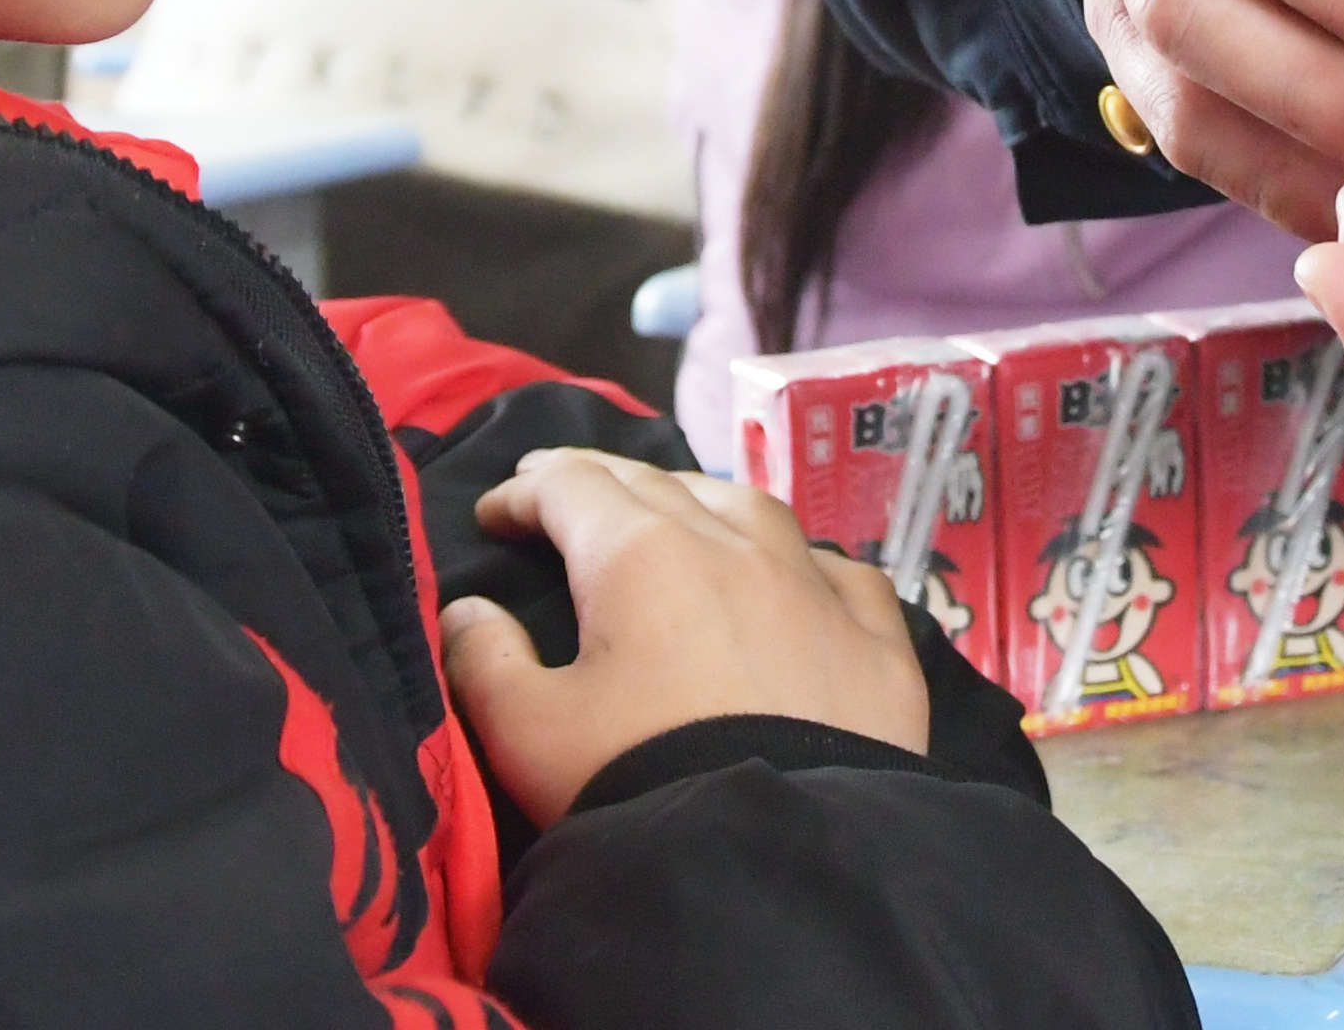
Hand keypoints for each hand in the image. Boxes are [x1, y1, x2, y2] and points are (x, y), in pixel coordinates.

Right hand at [439, 448, 930, 826]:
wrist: (776, 861)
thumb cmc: (638, 784)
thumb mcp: (528, 733)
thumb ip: (483, 661)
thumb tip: (465, 611)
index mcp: (641, 553)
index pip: (570, 488)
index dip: (525, 492)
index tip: (495, 512)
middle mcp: (733, 545)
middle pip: (657, 484)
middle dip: (600, 483)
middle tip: (563, 490)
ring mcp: (815, 588)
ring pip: (751, 508)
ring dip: (701, 501)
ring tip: (676, 510)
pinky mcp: (878, 642)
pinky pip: (839, 574)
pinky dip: (804, 564)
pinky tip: (799, 576)